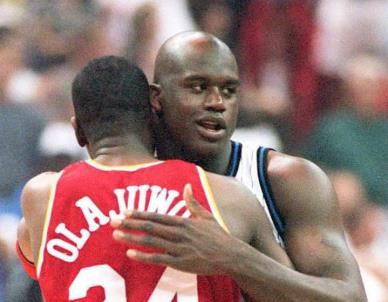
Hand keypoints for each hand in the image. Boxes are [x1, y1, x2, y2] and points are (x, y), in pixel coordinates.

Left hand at [111, 184, 239, 274]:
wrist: (231, 255)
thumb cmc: (218, 236)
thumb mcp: (206, 216)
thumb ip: (193, 202)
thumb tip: (186, 186)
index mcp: (183, 221)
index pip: (157, 216)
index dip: (140, 214)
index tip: (125, 211)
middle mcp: (179, 233)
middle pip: (150, 227)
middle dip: (130, 224)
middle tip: (112, 221)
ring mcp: (179, 248)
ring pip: (151, 241)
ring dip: (132, 238)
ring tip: (116, 235)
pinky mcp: (180, 262)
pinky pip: (158, 259)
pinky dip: (143, 256)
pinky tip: (130, 254)